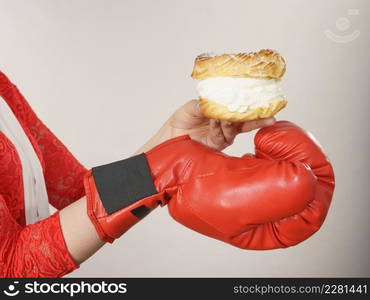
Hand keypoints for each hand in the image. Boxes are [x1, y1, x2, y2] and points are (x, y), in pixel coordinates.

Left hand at [135, 99, 275, 153]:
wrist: (170, 139)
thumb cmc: (181, 120)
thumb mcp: (191, 107)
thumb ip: (204, 104)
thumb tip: (216, 100)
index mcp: (221, 111)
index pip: (239, 106)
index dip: (251, 103)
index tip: (264, 100)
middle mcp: (224, 123)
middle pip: (245, 119)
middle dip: (258, 118)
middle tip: (269, 116)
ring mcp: (222, 134)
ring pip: (236, 128)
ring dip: (236, 121)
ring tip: (239, 116)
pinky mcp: (217, 145)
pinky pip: (224, 136)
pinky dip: (222, 128)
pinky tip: (219, 121)